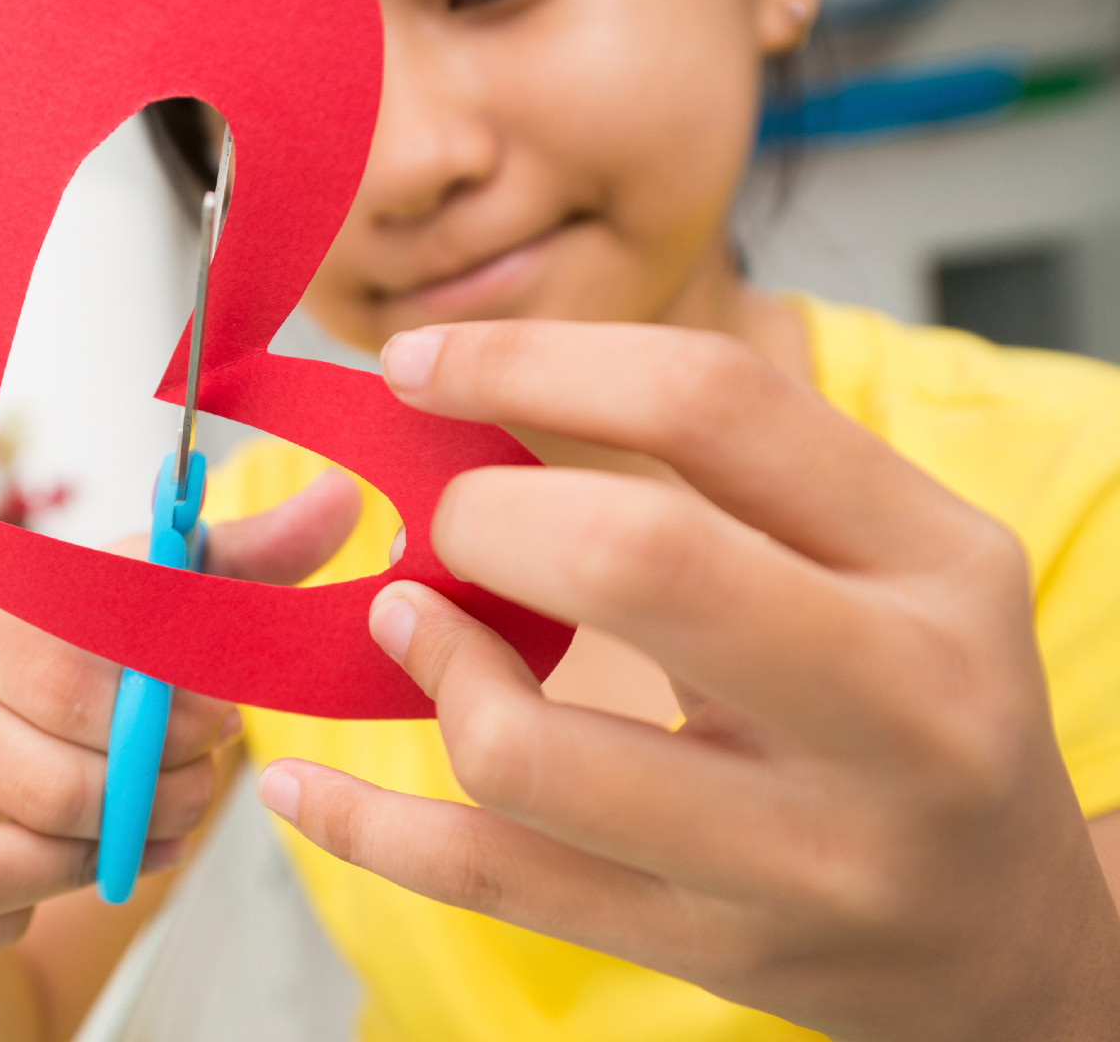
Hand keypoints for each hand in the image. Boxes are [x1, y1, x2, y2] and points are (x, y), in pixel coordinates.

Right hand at [0, 469, 359, 973]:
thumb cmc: (44, 676)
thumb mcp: (134, 612)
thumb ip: (229, 564)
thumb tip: (341, 498)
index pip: (63, 659)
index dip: (164, 712)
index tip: (221, 729)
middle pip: (33, 774)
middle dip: (141, 803)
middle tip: (191, 801)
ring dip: (77, 868)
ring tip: (123, 840)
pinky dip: (1, 919)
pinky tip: (32, 876)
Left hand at [257, 321, 1119, 1040]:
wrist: (1004, 934)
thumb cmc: (916, 704)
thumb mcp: (885, 558)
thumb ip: (720, 475)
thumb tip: (478, 392)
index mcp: (934, 562)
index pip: (711, 403)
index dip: (529, 360)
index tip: (418, 365)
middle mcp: (893, 709)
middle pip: (631, 557)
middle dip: (480, 519)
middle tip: (441, 523)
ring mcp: (802, 854)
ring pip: (531, 749)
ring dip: (428, 667)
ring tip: (409, 629)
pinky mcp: (707, 949)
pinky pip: (493, 879)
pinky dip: (370, 827)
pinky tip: (305, 786)